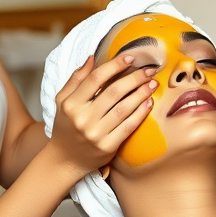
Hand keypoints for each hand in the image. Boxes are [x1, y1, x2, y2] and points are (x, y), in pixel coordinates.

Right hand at [47, 54, 156, 175]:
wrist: (64, 159)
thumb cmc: (66, 126)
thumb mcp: (63, 100)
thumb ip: (76, 78)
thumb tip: (91, 57)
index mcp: (71, 104)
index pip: (95, 79)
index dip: (115, 65)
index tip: (131, 57)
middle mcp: (83, 118)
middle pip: (113, 92)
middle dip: (134, 78)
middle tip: (149, 70)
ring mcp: (96, 134)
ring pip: (124, 108)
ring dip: (141, 94)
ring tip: (152, 84)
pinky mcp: (107, 147)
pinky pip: (128, 126)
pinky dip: (140, 113)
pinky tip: (149, 103)